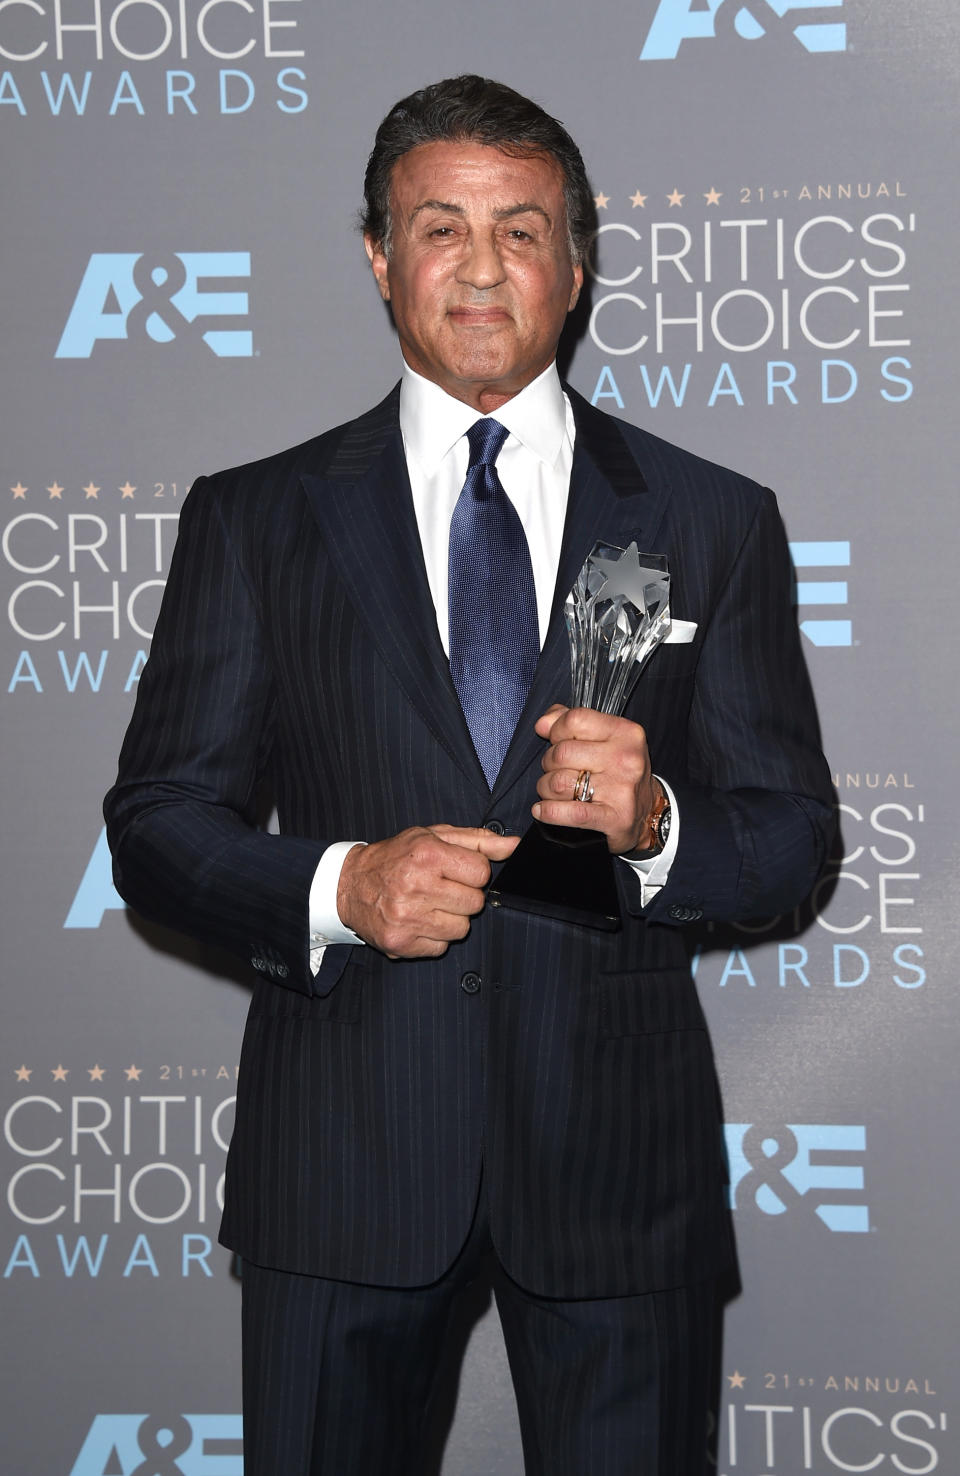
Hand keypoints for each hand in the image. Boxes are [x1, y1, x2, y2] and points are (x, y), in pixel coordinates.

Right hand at [336, 824, 518, 958]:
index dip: (472, 872)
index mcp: (426, 854)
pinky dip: (434, 937)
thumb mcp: (433, 837)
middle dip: (463, 896)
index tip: (454, 871)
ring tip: (428, 905)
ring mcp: (407, 918)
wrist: (349, 885)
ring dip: (450, 919)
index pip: (481, 872)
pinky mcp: (400, 943)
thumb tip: (513, 846)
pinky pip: (441, 947)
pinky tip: (417, 921)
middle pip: (475, 903)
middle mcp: (416, 886)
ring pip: (462, 929)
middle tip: (441, 889)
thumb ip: (477, 841)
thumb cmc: (395, 857)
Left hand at [532, 705, 655, 854]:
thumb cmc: (620, 771)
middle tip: (556, 770)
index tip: (558, 742)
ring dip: (546, 788)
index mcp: (625, 732)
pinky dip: (547, 812)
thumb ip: (571, 723)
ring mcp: (621, 789)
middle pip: (561, 753)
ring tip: (553, 791)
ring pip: (558, 783)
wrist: (648, 811)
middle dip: (548, 763)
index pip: (575, 720)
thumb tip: (542, 724)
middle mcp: (626, 758)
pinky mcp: (614, 818)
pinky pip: (568, 813)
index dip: (556, 731)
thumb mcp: (606, 738)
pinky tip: (543, 810)